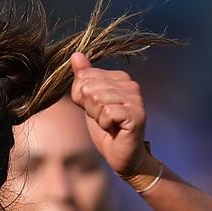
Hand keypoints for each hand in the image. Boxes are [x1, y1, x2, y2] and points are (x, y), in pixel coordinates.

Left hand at [70, 52, 147, 174]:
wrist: (120, 154)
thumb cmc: (105, 128)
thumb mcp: (88, 102)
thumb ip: (83, 79)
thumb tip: (75, 54)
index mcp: (118, 77)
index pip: (83, 77)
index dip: (80, 97)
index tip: (93, 108)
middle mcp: (130, 84)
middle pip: (88, 88)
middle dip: (88, 108)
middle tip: (101, 118)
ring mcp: (135, 99)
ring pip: (97, 100)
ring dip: (97, 117)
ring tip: (108, 123)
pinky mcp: (136, 114)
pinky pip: (108, 113)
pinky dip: (104, 124)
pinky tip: (113, 128)